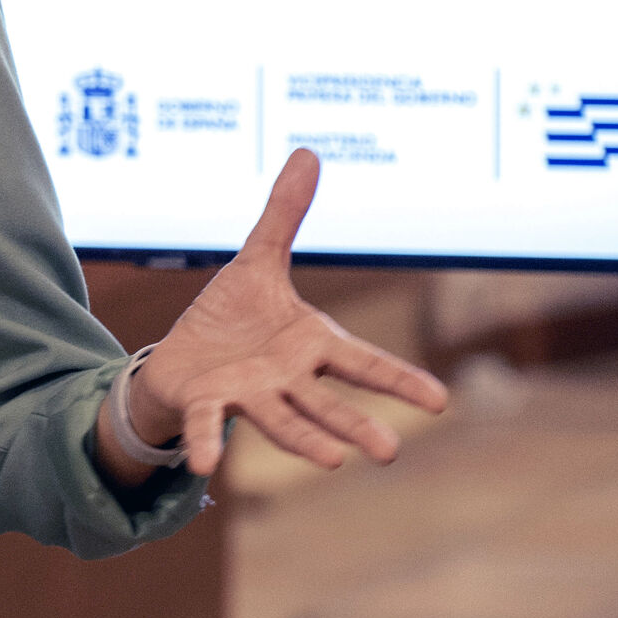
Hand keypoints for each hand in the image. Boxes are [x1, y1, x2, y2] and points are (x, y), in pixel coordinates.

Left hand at [120, 148, 450, 477]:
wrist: (179, 359)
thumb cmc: (230, 319)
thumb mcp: (256, 261)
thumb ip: (283, 215)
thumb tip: (308, 152)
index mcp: (307, 345)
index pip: (361, 362)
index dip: (398, 381)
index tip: (438, 402)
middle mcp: (284, 378)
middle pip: (325, 403)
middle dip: (355, 426)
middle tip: (388, 452)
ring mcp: (246, 395)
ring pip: (279, 420)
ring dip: (302, 440)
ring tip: (331, 461)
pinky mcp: (204, 403)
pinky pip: (206, 426)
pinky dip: (207, 443)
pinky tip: (207, 464)